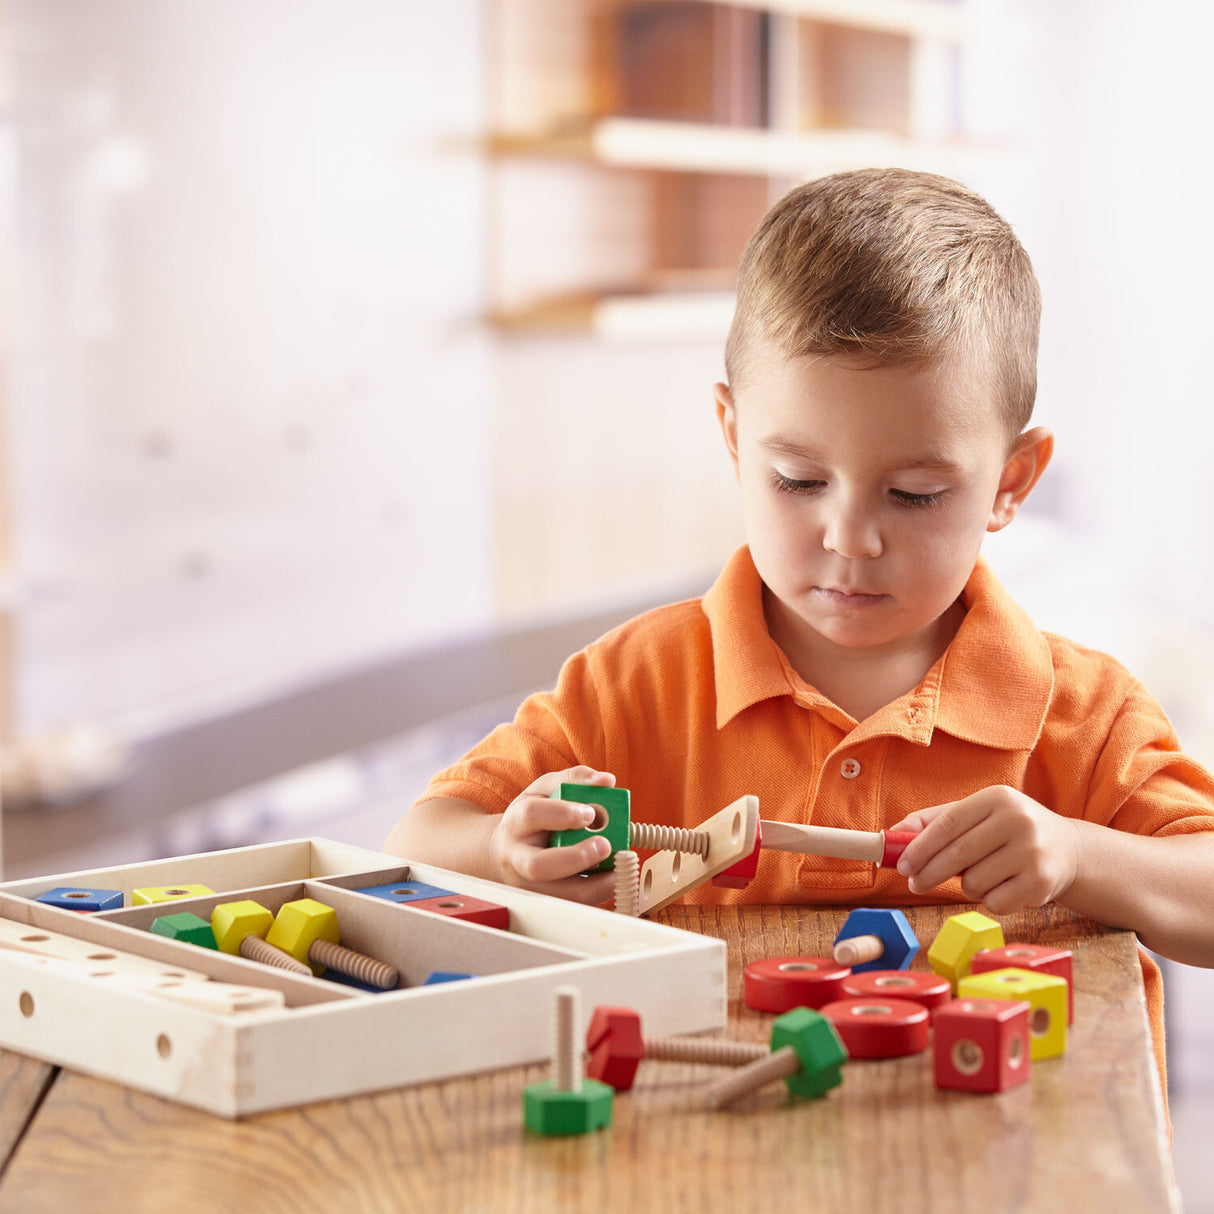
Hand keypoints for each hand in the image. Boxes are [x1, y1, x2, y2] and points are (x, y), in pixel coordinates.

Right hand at [488, 766, 617, 904]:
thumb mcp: (546, 789)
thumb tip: (607, 781)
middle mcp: (516, 857)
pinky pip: (572, 906)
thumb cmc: (534, 815)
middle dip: (575, 858)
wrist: (506, 849)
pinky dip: (596, 896)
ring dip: (592, 886)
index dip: (562, 814)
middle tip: (605, 845)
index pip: (532, 815)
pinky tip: (612, 882)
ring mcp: (528, 885)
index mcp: (516, 822)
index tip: (590, 813)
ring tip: (618, 872)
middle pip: (538, 865)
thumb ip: (576, 779)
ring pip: (557, 895)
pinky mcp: (544, 901)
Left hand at [889, 785, 1080, 914]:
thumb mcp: (976, 816)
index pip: (948, 824)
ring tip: (983, 876)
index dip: (920, 847)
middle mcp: (1018, 820)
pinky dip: (990, 901)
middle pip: (958, 855)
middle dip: (929, 873)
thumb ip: (934, 822)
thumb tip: (891, 835)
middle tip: (915, 884)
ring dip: (968, 887)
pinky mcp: (1043, 882)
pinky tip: (1005, 887)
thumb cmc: (1008, 832)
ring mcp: (1033, 851)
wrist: (1069, 850)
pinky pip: (995, 902)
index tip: (901, 865)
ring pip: (974, 882)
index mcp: (997, 797)